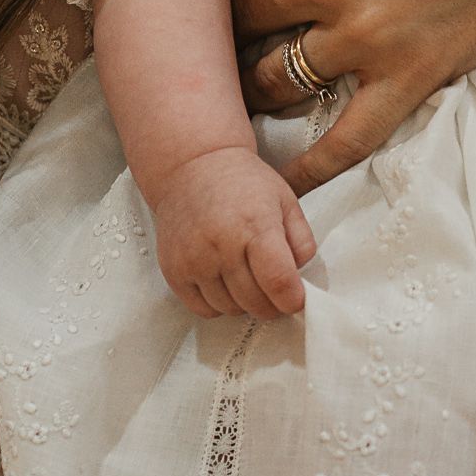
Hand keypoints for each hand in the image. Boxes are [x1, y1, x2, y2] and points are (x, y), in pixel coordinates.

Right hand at [151, 144, 316, 319]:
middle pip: (256, 302)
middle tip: (275, 290)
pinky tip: (224, 282)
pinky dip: (219, 305)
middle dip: (273, 304)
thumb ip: (301, 240)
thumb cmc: (244, 182)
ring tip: (248, 278)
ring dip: (245, 304)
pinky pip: (204, 310)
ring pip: (231, 310)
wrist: (193, 166)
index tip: (296, 298)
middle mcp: (222, 244)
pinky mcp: (174, 271)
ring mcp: (194, 259)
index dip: (293, 299)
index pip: (278, 281)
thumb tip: (300, 279)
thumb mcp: (284, 199)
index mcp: (255, 224)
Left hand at [232, 0, 475, 195]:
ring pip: (273, 78)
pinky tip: (280, 186)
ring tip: (237, 94)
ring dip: (249, 87)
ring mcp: (364, 35)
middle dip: (224, 26)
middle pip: (241, 17)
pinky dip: (309, 168)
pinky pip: (345, 138)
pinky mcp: (406, 77)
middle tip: (212, 39)